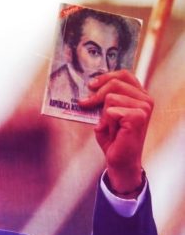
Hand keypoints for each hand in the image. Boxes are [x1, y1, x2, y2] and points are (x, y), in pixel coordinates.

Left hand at [78, 70, 152, 197]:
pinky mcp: (138, 117)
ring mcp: (144, 108)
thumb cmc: (114, 138)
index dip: (105, 77)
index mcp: (140, 96)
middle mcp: (145, 99)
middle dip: (97, 96)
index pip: (124, 74)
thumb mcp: (107, 113)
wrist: (120, 160)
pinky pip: (110, 111)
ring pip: (110, 98)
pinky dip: (106, 122)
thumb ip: (105, 98)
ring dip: (104, 115)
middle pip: (115, 83)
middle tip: (88, 105)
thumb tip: (90, 85)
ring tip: (111, 126)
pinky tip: (114, 132)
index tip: (91, 85)